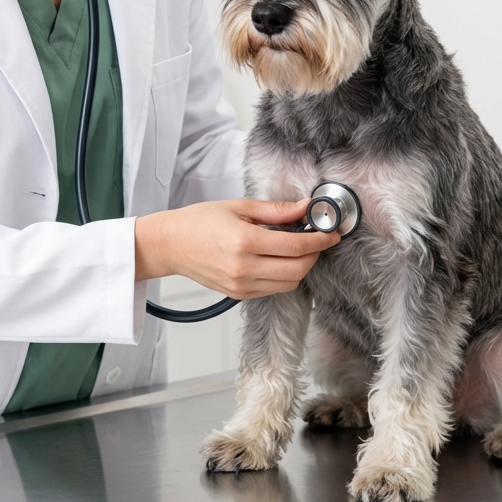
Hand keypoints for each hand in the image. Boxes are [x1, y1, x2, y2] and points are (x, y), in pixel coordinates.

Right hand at [134, 198, 339, 298]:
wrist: (170, 245)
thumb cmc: (198, 221)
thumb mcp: (238, 206)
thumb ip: (275, 210)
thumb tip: (305, 207)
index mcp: (244, 241)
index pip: (295, 246)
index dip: (319, 240)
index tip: (331, 233)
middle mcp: (244, 268)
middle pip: (298, 269)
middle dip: (314, 255)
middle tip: (318, 239)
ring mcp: (241, 285)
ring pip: (289, 283)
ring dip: (301, 267)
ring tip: (298, 248)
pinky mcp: (239, 295)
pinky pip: (274, 289)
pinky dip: (284, 276)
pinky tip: (279, 259)